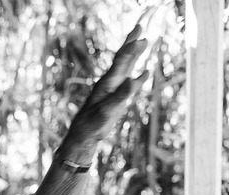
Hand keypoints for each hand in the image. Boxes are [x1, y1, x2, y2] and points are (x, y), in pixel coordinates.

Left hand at [58, 25, 148, 162]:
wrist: (84, 134)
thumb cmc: (92, 123)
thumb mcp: (107, 110)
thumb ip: (121, 95)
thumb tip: (134, 80)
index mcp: (107, 83)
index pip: (120, 61)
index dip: (131, 49)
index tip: (141, 37)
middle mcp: (110, 82)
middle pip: (122, 58)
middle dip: (131, 43)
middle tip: (139, 26)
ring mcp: (113, 89)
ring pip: (125, 67)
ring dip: (134, 54)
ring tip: (143, 41)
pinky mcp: (116, 97)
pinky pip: (128, 81)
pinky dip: (138, 75)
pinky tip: (145, 73)